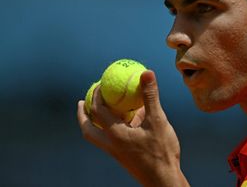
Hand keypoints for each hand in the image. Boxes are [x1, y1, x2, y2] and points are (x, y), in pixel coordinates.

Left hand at [77, 70, 188, 186]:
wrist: (163, 180)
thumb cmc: (162, 152)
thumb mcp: (158, 121)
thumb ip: (150, 96)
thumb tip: (146, 72)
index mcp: (115, 134)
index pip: (98, 111)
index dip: (96, 95)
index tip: (98, 83)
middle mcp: (111, 145)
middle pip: (87, 129)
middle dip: (82, 115)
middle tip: (81, 101)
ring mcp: (116, 153)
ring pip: (96, 138)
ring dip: (92, 124)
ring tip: (97, 112)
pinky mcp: (123, 158)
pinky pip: (109, 141)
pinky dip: (108, 130)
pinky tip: (123, 125)